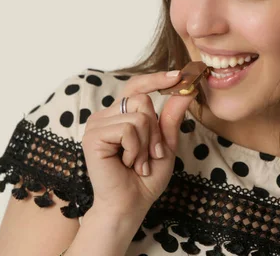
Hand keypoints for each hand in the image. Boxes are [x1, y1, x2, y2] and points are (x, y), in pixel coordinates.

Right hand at [81, 70, 197, 216]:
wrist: (130, 205)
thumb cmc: (145, 179)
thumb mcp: (165, 144)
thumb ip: (171, 117)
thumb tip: (186, 91)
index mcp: (120, 115)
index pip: (136, 86)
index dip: (156, 79)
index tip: (179, 74)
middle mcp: (106, 115)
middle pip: (142, 100)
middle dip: (155, 130)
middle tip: (151, 155)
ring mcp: (97, 124)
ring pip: (139, 116)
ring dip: (146, 144)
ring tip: (137, 163)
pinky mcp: (93, 136)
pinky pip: (129, 129)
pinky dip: (135, 149)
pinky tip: (126, 163)